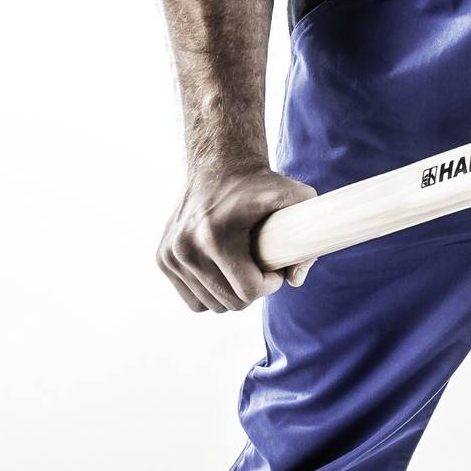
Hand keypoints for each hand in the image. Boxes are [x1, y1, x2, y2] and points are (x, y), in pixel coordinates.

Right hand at [158, 163, 318, 310]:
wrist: (219, 165)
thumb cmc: (260, 184)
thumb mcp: (295, 197)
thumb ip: (308, 238)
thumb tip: (295, 280)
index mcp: (215, 237)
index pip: (248, 291)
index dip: (270, 284)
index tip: (277, 268)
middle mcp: (186, 247)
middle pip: (229, 302)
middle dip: (252, 289)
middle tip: (262, 266)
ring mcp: (171, 254)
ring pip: (210, 305)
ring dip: (231, 292)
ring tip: (243, 266)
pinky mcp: (163, 258)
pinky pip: (193, 300)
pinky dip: (210, 293)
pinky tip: (223, 271)